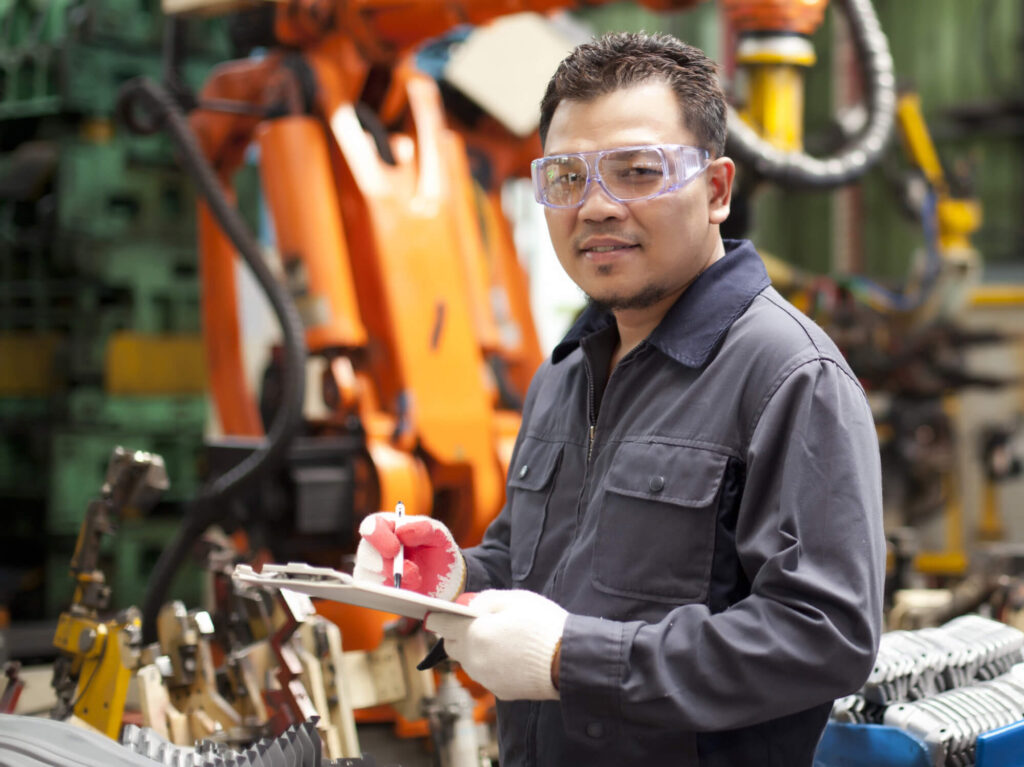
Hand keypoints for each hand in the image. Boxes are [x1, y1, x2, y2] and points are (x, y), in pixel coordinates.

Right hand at [353, 511, 465, 600]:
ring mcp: (372, 570)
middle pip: (366, 553)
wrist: (443, 579)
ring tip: (417, 580)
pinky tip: (407, 591)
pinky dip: (391, 594)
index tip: (394, 549)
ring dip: (395, 580)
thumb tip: (402, 531)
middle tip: (409, 571)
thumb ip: (423, 528)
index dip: (378, 536)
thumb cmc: (437, 551)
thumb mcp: (438, 535)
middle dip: (385, 564)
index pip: (372, 525)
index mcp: (388, 526)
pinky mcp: (374, 589)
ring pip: (369, 576)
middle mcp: (375, 547)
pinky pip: (373, 594)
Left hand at [425, 590, 567, 700]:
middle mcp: (474, 659)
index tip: (443, 612)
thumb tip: (467, 605)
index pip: (439, 625)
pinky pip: (486, 674)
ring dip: (475, 650)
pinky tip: (512, 656)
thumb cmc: (543, 626)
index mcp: (473, 633)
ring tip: (500, 639)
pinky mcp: (500, 691)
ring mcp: (486, 678)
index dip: (440, 616)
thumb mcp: (515, 599)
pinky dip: (491, 664)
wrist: (568, 661)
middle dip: (458, 634)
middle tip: (478, 623)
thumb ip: (485, 599)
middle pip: (451, 646)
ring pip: (468, 662)